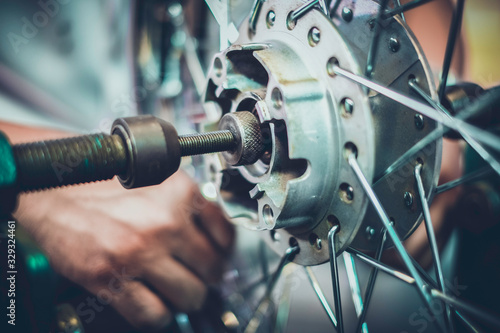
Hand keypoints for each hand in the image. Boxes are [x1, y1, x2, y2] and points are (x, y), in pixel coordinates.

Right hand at [14, 172, 233, 331]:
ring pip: (189, 296)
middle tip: (194, 276)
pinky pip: (154, 314)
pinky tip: (150, 301)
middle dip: (204, 278)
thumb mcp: (157, 180)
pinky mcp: (111, 278)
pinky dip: (156, 314)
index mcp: (180, 193)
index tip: (215, 258)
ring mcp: (139, 251)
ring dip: (183, 298)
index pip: (226, 236)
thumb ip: (187, 205)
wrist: (53, 191)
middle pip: (212, 270)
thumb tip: (213, 236)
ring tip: (172, 289)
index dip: (222, 252)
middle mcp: (165, 222)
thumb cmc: (102, 186)